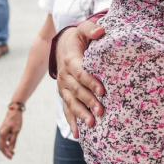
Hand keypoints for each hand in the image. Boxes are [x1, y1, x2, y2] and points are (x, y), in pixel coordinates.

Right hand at [0, 108, 22, 158]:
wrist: (14, 110)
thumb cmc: (16, 120)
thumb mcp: (16, 131)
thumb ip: (13, 140)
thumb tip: (12, 149)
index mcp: (2, 134)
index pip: (2, 147)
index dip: (6, 153)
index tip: (11, 158)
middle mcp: (0, 133)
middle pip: (2, 146)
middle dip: (6, 152)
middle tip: (12, 157)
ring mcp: (2, 132)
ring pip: (3, 143)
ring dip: (7, 148)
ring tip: (13, 153)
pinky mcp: (4, 130)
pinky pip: (5, 139)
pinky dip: (8, 143)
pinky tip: (12, 146)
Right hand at [57, 20, 106, 138]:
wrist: (61, 46)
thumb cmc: (78, 38)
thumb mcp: (83, 29)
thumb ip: (91, 29)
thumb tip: (101, 31)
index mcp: (70, 60)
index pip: (81, 72)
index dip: (91, 81)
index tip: (102, 90)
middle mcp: (65, 75)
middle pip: (77, 90)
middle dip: (89, 101)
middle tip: (101, 111)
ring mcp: (63, 87)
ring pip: (71, 102)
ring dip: (81, 114)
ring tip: (92, 124)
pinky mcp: (64, 94)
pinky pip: (67, 109)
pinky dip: (72, 121)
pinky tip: (79, 134)